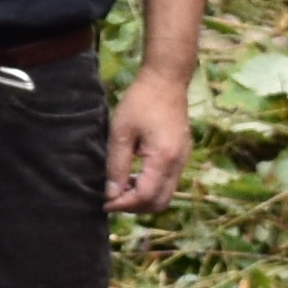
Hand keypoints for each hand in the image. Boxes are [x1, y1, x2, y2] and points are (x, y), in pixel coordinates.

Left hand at [107, 61, 192, 213]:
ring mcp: (183, 160)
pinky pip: (168, 182)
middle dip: (134, 207)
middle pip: (159, 203)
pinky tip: (133, 176)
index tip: (104, 203)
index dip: (123, 205)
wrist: (166, 81)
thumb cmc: (140, 102)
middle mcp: (179, 164)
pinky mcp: (182, 156)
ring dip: (143, 198)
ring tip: (120, 186)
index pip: (145, 196)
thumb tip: (111, 194)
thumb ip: (117, 165)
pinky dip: (151, 187)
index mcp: (164, 158)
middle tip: (111, 198)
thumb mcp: (120, 132)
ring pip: (166, 195)